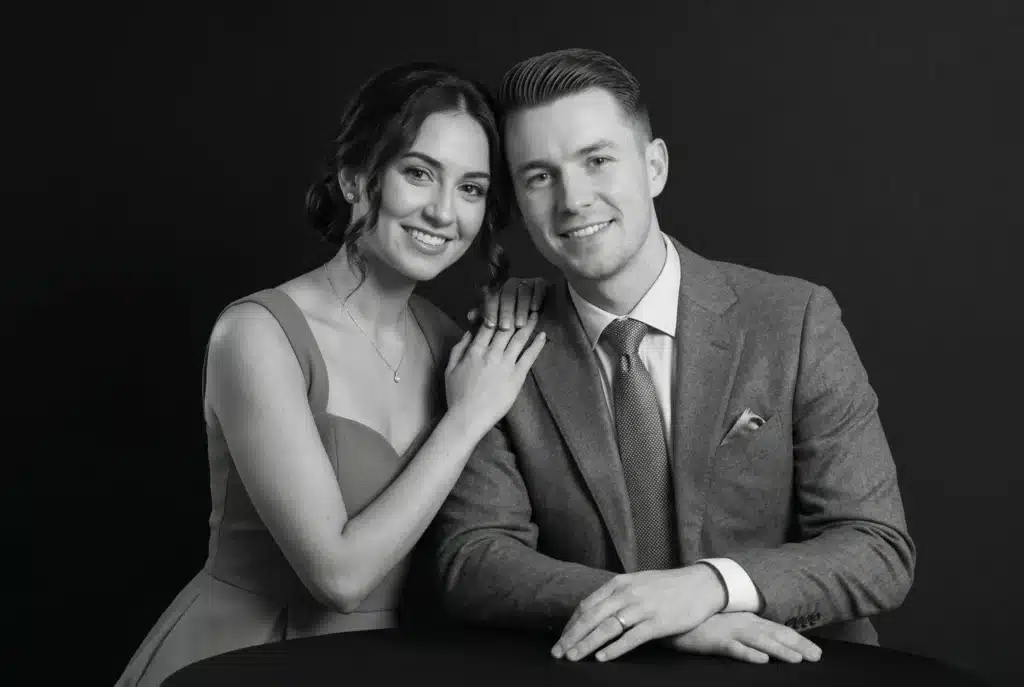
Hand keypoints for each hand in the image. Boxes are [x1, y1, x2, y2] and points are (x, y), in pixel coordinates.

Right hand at [444, 312, 545, 427]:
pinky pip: (529, 356)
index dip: (496, 311)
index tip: (503, 303)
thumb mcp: (450, 368)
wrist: (468, 417)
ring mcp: (506, 364)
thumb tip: (469, 332)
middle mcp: (491, 353)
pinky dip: (537, 345)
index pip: (488, 324)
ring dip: (529, 325)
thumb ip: (459, 348)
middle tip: (524, 303)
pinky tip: (543, 336)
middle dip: (515, 313)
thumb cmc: (456, 395)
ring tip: (536, 314)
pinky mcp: (517, 376)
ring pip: (519, 338)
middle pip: (506, 327)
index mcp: (475, 350)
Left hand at [467, 277, 548, 329]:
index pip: (491, 298)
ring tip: (520, 324)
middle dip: (505, 312)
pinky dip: (536, 296)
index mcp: (498, 291)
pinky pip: (538, 286)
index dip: (490, 311)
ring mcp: (526, 282)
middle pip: (507, 295)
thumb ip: (483, 317)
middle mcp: (511, 284)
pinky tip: (535, 308)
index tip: (489, 325)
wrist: (536, 308)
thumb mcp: (497, 319)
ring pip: (522, 291)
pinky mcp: (541, 282)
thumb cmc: (512, 317)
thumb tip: (470, 316)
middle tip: (505, 328)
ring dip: (520, 308)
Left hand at [552, 564, 725, 662]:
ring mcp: (642, 607)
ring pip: (607, 628)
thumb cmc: (666, 587)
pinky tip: (602, 658)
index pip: (587, 605)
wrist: (700, 585)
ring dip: (587, 644)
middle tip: (558, 653)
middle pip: (592, 617)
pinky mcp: (657, 622)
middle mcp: (627, 593)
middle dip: (572, 636)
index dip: (572, 624)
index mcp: (619, 583)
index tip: (561, 639)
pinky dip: (615, 649)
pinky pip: (631, 638)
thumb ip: (616, 595)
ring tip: (573, 657)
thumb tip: (593, 612)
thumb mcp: (637, 583)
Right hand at [666, 612, 821, 663]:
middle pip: (775, 635)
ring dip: (779, 650)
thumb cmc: (700, 620)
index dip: (798, 640)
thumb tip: (765, 641)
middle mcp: (742, 623)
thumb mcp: (727, 622)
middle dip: (797, 646)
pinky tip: (761, 660)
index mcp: (747, 619)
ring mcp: (729, 631)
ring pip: (759, 642)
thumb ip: (745, 629)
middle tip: (817, 657)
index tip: (816, 651)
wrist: (674, 613)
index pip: (778, 630)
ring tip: (796, 659)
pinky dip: (748, 654)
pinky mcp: (714, 641)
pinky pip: (734, 648)